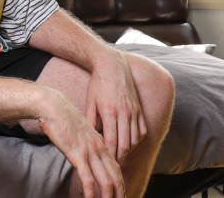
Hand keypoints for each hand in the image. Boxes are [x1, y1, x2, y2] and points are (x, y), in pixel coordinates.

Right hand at [38, 87, 124, 197]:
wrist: (53, 106)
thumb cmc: (63, 118)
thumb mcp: (80, 131)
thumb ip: (87, 143)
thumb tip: (87, 156)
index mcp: (101, 143)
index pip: (117, 169)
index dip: (121, 185)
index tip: (120, 196)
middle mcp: (98, 148)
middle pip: (116, 177)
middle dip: (119, 195)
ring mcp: (89, 151)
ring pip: (106, 181)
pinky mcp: (77, 154)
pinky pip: (88, 179)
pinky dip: (91, 193)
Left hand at [85, 49, 146, 163]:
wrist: (111, 65)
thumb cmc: (97, 83)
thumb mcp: (90, 101)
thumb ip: (91, 120)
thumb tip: (91, 138)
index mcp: (109, 112)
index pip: (111, 141)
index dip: (109, 155)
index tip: (104, 162)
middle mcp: (124, 113)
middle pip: (124, 144)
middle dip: (118, 157)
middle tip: (112, 165)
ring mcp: (134, 111)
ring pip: (135, 139)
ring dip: (128, 150)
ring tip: (119, 156)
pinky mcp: (139, 109)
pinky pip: (142, 130)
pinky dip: (136, 140)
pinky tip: (129, 143)